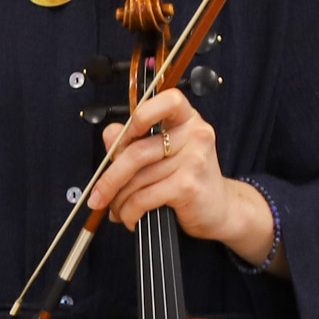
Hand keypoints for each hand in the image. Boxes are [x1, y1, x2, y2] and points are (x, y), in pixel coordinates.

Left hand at [90, 88, 284, 273]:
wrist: (220, 210)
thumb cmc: (189, 179)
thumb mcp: (163, 155)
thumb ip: (135, 141)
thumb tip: (110, 134)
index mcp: (187, 119)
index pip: (168, 100)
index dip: (141, 115)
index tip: (124, 137)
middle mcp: (195, 134)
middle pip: (137, 151)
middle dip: (110, 178)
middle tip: (98, 196)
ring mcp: (194, 159)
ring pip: (137, 179)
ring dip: (120, 201)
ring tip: (118, 210)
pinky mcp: (188, 185)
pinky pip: (145, 198)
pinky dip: (131, 212)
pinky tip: (133, 218)